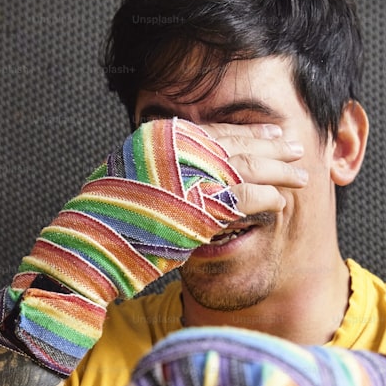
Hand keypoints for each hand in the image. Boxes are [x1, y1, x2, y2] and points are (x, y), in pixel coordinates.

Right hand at [0, 118, 307, 375]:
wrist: (84, 255)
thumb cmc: (106, 227)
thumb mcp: (132, 183)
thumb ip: (165, 170)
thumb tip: (200, 167)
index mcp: (153, 138)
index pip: (211, 130)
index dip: (246, 132)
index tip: (272, 132)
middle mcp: (169, 149)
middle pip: (232, 144)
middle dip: (271, 147)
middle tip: (298, 148)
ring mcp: (182, 176)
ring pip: (243, 167)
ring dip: (276, 171)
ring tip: (301, 174)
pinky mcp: (193, 207)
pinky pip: (239, 197)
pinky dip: (262, 198)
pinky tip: (279, 201)